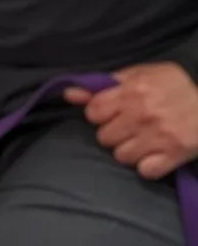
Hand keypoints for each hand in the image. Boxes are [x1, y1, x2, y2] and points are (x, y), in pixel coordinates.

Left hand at [65, 62, 197, 178]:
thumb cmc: (175, 86)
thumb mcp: (142, 74)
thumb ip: (105, 83)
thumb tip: (69, 93)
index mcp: (132, 91)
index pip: (93, 112)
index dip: (99, 114)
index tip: (110, 113)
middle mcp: (142, 114)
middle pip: (104, 137)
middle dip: (113, 133)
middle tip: (128, 127)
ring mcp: (158, 137)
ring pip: (121, 156)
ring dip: (129, 150)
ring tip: (142, 141)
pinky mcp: (174, 155)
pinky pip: (144, 171)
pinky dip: (147, 165)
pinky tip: (154, 154)